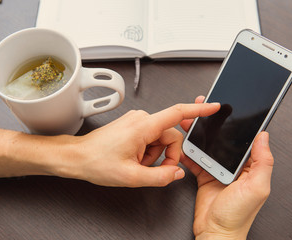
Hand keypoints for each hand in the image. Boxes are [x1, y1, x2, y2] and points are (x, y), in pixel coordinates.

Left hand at [49, 103, 219, 186]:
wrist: (78, 157)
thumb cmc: (97, 161)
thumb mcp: (131, 176)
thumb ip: (160, 176)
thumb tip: (177, 173)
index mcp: (143, 126)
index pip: (177, 113)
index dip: (198, 109)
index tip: (213, 106)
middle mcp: (141, 118)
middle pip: (171, 135)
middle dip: (168, 155)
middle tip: (154, 169)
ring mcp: (137, 121)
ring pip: (161, 138)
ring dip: (156, 154)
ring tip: (138, 163)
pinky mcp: (134, 125)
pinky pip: (152, 137)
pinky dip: (149, 150)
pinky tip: (136, 158)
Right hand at [180, 96, 273, 239]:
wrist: (215, 233)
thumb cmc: (237, 215)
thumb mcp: (256, 187)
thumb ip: (262, 161)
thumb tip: (264, 136)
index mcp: (250, 166)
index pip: (242, 138)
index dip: (234, 122)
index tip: (224, 109)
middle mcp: (234, 166)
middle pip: (222, 139)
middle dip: (211, 124)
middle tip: (201, 111)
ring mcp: (218, 170)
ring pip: (207, 146)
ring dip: (197, 135)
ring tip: (188, 124)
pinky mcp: (205, 175)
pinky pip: (196, 159)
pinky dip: (188, 152)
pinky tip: (182, 145)